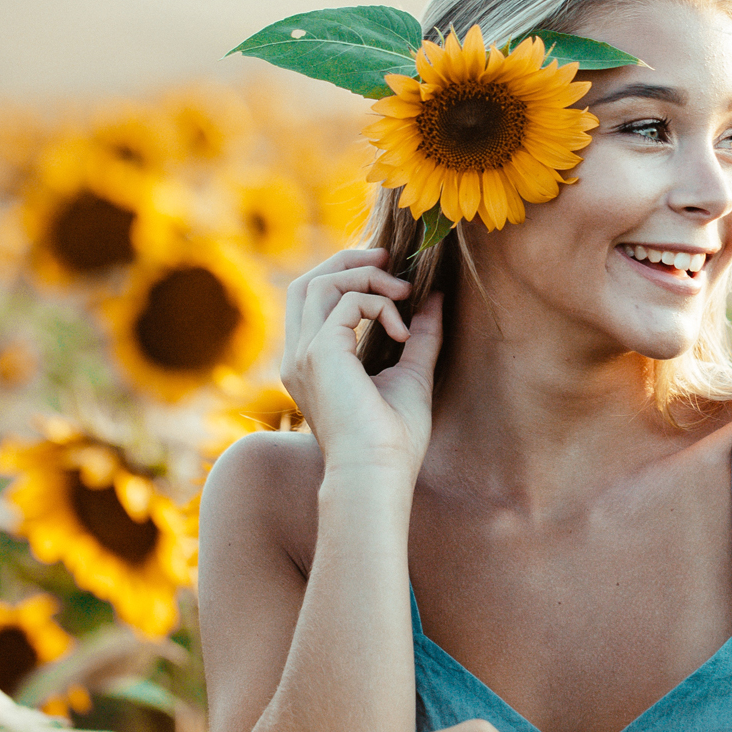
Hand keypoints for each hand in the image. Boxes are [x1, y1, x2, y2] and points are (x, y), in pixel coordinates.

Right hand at [280, 248, 442, 474]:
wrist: (379, 473)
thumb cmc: (393, 439)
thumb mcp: (412, 374)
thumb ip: (419, 334)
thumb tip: (434, 298)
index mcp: (310, 363)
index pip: (311, 300)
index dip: (345, 274)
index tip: (388, 270)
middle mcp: (298, 356)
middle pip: (307, 282)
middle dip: (348, 261)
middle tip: (390, 258)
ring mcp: (303, 354)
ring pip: (320, 283)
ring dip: (366, 277)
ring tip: (404, 292)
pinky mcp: (320, 352)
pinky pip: (347, 302)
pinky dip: (380, 305)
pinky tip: (403, 334)